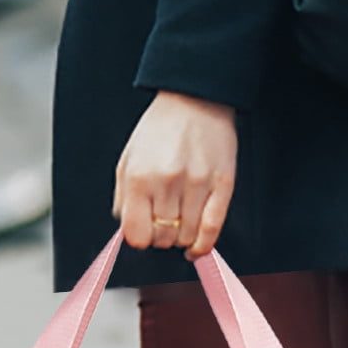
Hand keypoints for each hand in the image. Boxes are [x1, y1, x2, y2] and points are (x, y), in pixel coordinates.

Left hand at [114, 91, 237, 258]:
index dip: (139, 239)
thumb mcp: (128, 159)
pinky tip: (195, 248)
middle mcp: (168, 183)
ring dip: (181, 239)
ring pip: (186, 237)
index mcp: (140, 177)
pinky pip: (212, 230)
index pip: (136, 234)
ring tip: (180, 226)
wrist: (195, 99)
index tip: (143, 233)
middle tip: (163, 225)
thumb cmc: (160, 130)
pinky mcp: (222, 186)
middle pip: (162, 238)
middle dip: (160, 238)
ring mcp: (197, 185)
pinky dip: (202, 246)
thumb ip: (124, 197)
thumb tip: (128, 231)